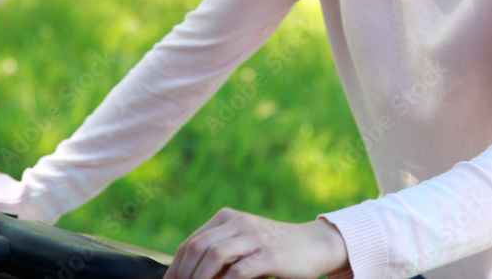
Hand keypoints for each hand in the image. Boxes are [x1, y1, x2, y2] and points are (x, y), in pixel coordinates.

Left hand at [165, 207, 349, 278]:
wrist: (316, 245)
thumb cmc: (276, 250)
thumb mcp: (245, 245)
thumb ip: (222, 256)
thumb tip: (190, 275)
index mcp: (228, 218)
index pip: (191, 242)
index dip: (175, 268)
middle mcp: (239, 222)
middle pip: (197, 247)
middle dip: (183, 274)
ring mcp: (255, 236)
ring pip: (214, 255)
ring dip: (199, 278)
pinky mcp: (270, 255)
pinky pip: (239, 271)